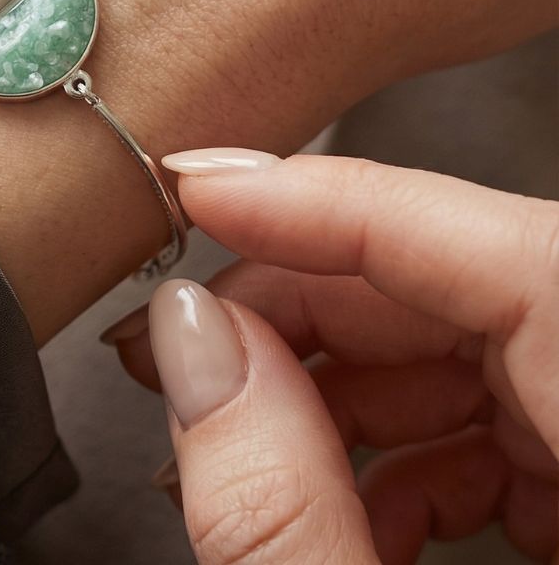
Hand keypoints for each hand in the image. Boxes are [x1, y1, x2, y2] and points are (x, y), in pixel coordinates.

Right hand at [106, 149, 557, 562]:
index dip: (341, 207)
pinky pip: (502, 414)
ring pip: (473, 344)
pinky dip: (400, 445)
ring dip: (338, 383)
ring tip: (236, 435)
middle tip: (185, 337)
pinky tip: (342, 504)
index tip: (209, 190)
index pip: (518, 261)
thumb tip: (192, 344)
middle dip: (303, 307)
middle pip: (469, 290)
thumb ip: (279, 513)